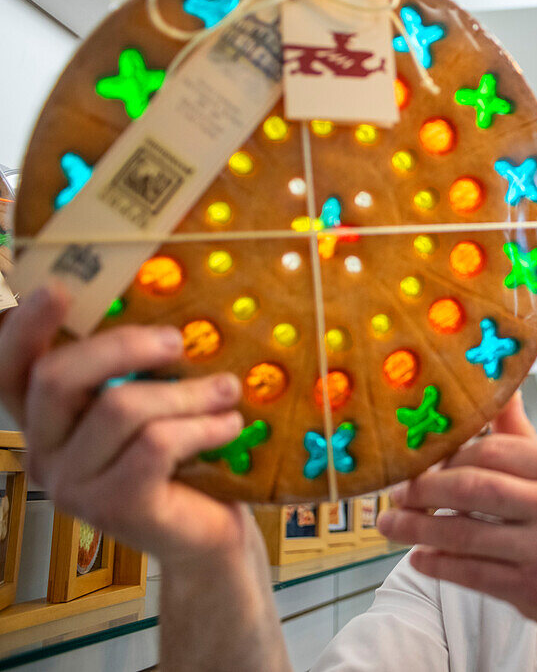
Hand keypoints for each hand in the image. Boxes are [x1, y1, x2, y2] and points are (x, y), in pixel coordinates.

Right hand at [0, 283, 253, 568]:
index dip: (23, 328)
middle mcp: (44, 451)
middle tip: (178, 340)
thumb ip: (136, 369)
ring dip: (186, 391)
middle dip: (123, 346)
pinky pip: (156, 444)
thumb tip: (166, 313)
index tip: (59, 288)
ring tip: (227, 390)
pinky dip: (201, 427)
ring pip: (119, 408)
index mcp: (45, 419)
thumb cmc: (179, 458)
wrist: (206, 533)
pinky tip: (228, 426)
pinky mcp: (112, 508)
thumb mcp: (152, 404)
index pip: (8, 368)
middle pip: (56, 377)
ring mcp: (72, 485)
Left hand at [377, 392, 536, 649]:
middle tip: (395, 493)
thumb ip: (526, 439)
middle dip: (423, 489)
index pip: (495, 449)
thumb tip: (499, 387)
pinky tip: (420, 559)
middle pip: (473, 487)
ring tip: (391, 526)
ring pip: (464, 533)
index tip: (422, 463)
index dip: (449, 456)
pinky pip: (471, 573)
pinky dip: (438, 565)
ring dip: (417, 528)